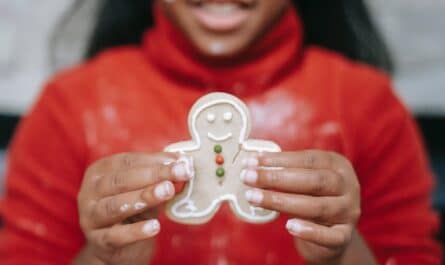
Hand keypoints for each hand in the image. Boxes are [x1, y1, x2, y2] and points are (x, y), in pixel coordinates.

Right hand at [76, 152, 192, 264]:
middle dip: (153, 175)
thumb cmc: (133, 209)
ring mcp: (90, 217)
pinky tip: (155, 226)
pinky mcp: (98, 241)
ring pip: (114, 206)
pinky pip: (116, 236)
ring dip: (143, 197)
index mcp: (100, 171)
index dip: (155, 160)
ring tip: (167, 191)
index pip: (127, 161)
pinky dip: (135, 231)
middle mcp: (90, 191)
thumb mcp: (145, 189)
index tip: (181, 161)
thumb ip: (159, 176)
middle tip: (179, 173)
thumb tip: (183, 162)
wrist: (116, 246)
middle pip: (120, 181)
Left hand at [241, 150, 360, 264]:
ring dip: (282, 202)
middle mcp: (348, 186)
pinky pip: (329, 236)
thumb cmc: (313, 198)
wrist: (333, 234)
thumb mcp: (304, 180)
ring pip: (317, 207)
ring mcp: (348, 212)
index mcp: (337, 165)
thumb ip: (285, 171)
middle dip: (276, 179)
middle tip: (248, 178)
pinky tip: (289, 226)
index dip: (278, 159)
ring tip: (254, 198)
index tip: (251, 162)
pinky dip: (309, 231)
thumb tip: (252, 164)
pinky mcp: (345, 236)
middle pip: (313, 181)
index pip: (307, 159)